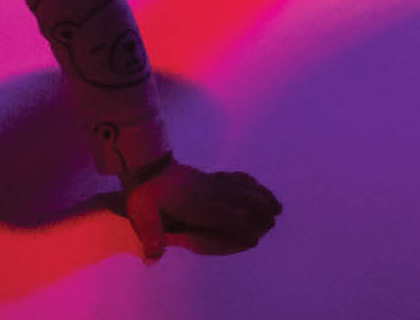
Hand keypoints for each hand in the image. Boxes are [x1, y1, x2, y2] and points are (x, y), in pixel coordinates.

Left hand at [124, 158, 280, 261]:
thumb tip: (152, 257)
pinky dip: (248, 182)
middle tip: (274, 218)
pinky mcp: (206, 176)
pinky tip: (255, 186)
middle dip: (259, 208)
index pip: (224, 213)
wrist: (143, 162)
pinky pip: (232, 178)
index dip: (241, 225)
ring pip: (239, 186)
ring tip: (276, 205)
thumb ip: (150, 235)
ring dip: (259, 194)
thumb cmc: (144, 193)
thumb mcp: (143, 214)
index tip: (255, 238)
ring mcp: (208, 182)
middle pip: (239, 197)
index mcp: (195, 203)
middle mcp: (207, 191)